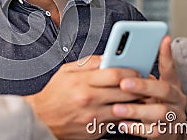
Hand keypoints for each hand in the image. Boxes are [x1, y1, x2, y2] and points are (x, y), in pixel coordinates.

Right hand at [24, 56, 143, 138]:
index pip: (115, 74)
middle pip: (125, 92)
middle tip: (145, 82)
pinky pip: (117, 122)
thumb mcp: (66, 72)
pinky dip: (124, 115)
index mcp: (82, 82)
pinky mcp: (96, 130)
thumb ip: (88, 63)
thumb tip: (107, 57)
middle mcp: (89, 99)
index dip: (131, 71)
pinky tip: (125, 109)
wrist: (41, 119)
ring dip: (136, 102)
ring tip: (139, 96)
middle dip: (139, 86)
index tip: (136, 69)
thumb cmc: (53, 95)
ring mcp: (94, 117)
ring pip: (125, 108)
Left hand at [111, 36, 186, 138]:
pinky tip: (122, 124)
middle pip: (164, 90)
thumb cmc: (152, 104)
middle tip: (123, 83)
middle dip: (143, 86)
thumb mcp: (149, 89)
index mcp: (172, 85)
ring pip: (158, 113)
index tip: (162, 39)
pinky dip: (136, 128)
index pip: (170, 67)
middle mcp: (176, 100)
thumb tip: (118, 61)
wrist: (165, 132)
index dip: (166, 54)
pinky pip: (153, 132)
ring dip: (136, 110)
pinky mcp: (166, 134)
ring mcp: (173, 117)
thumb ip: (140, 76)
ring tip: (117, 108)